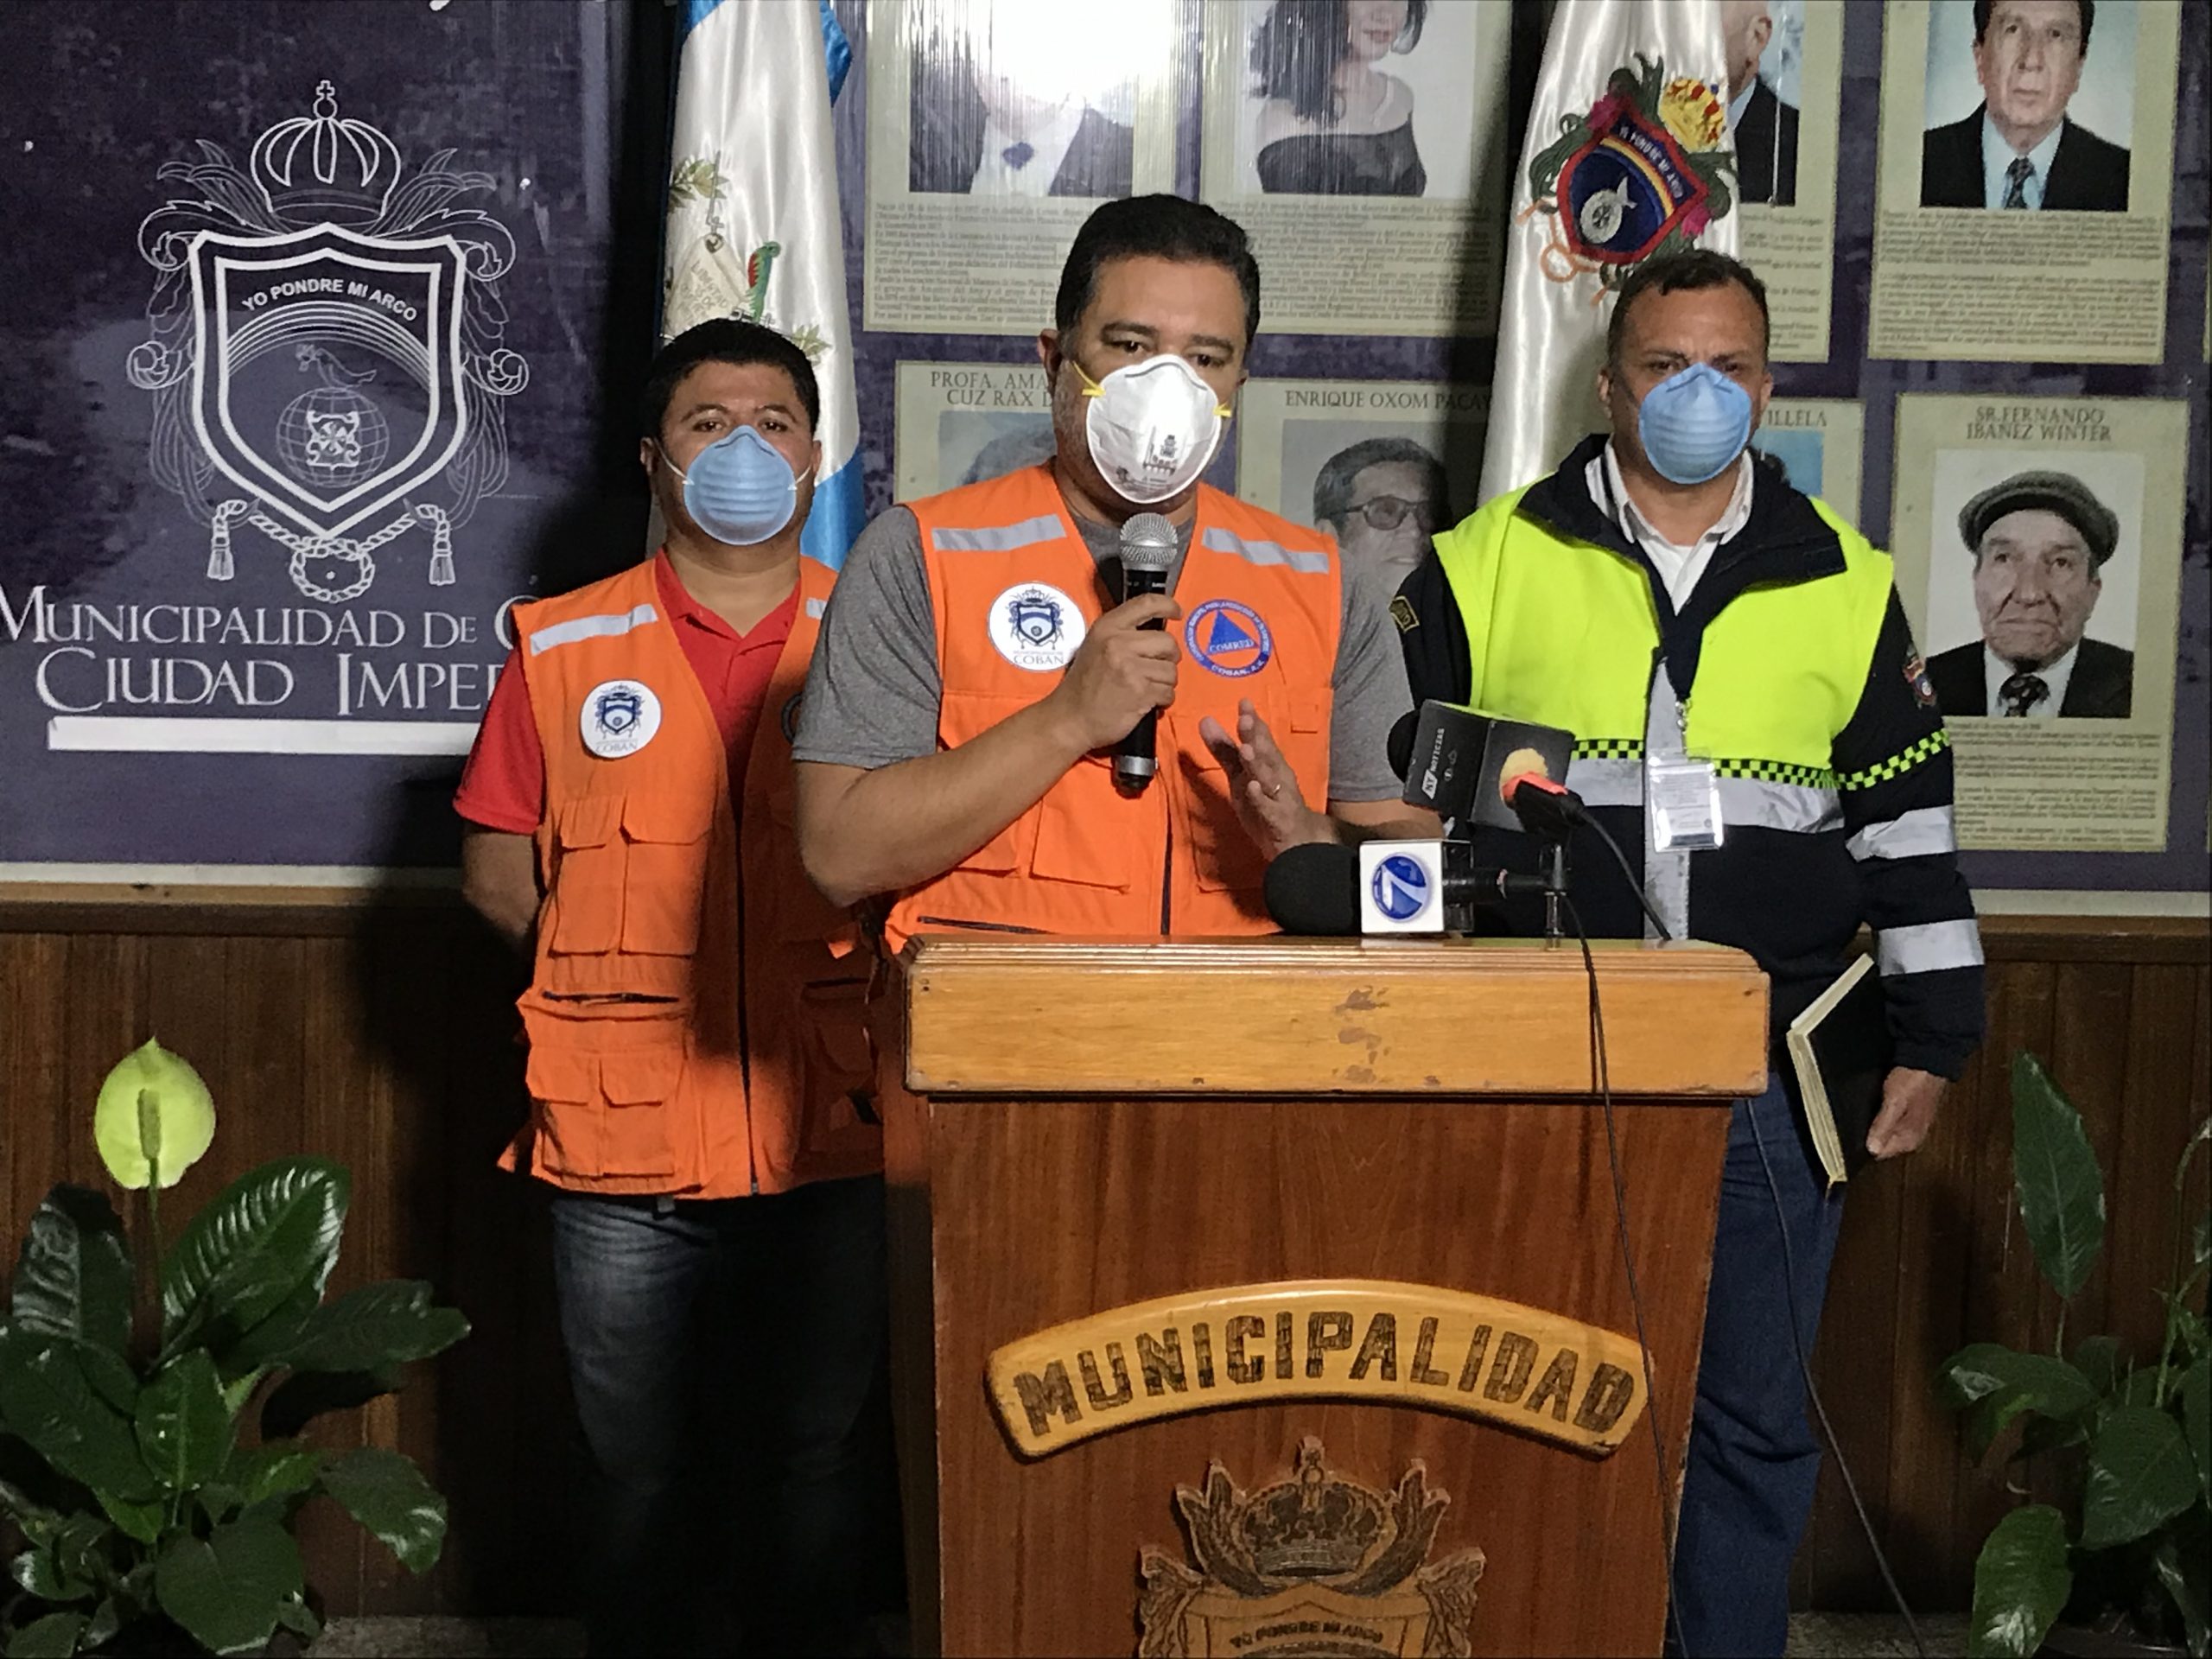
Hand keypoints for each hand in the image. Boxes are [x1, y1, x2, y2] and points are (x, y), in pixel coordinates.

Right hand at [1047, 594, 1180, 753]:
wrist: (1071, 719)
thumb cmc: (1083, 685)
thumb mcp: (1095, 645)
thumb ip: (1122, 633)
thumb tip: (1156, 630)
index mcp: (1108, 627)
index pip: (1147, 604)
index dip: (1168, 605)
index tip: (1176, 613)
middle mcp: (1119, 643)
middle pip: (1168, 642)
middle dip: (1168, 658)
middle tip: (1155, 668)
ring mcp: (1130, 668)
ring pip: (1171, 670)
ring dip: (1164, 683)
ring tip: (1146, 688)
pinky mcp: (1141, 692)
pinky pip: (1168, 692)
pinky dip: (1162, 700)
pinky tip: (1146, 702)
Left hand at [1199, 698, 1331, 860]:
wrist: (1297, 843)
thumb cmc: (1268, 803)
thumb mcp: (1241, 776)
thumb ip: (1225, 750)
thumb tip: (1204, 720)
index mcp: (1269, 764)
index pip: (1261, 739)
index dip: (1253, 721)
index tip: (1244, 702)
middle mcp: (1276, 777)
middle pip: (1267, 754)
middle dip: (1257, 737)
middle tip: (1245, 719)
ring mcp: (1279, 799)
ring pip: (1269, 778)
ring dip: (1258, 763)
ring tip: (1246, 749)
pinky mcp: (1278, 821)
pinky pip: (1270, 808)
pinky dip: (1261, 798)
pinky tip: (1253, 787)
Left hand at [1866, 1066, 1945, 1159]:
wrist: (1929, 1061)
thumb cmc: (1914, 1080)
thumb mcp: (1894, 1103)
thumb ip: (1883, 1126)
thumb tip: (1872, 1149)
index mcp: (1909, 1139)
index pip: (1879, 1153)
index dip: (1865, 1142)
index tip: (1855, 1131)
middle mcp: (1912, 1137)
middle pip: (1882, 1144)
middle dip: (1870, 1133)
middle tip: (1861, 1117)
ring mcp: (1911, 1126)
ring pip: (1885, 1133)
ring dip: (1875, 1124)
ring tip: (1869, 1109)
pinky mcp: (1909, 1115)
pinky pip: (1890, 1122)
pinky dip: (1882, 1116)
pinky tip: (1878, 1105)